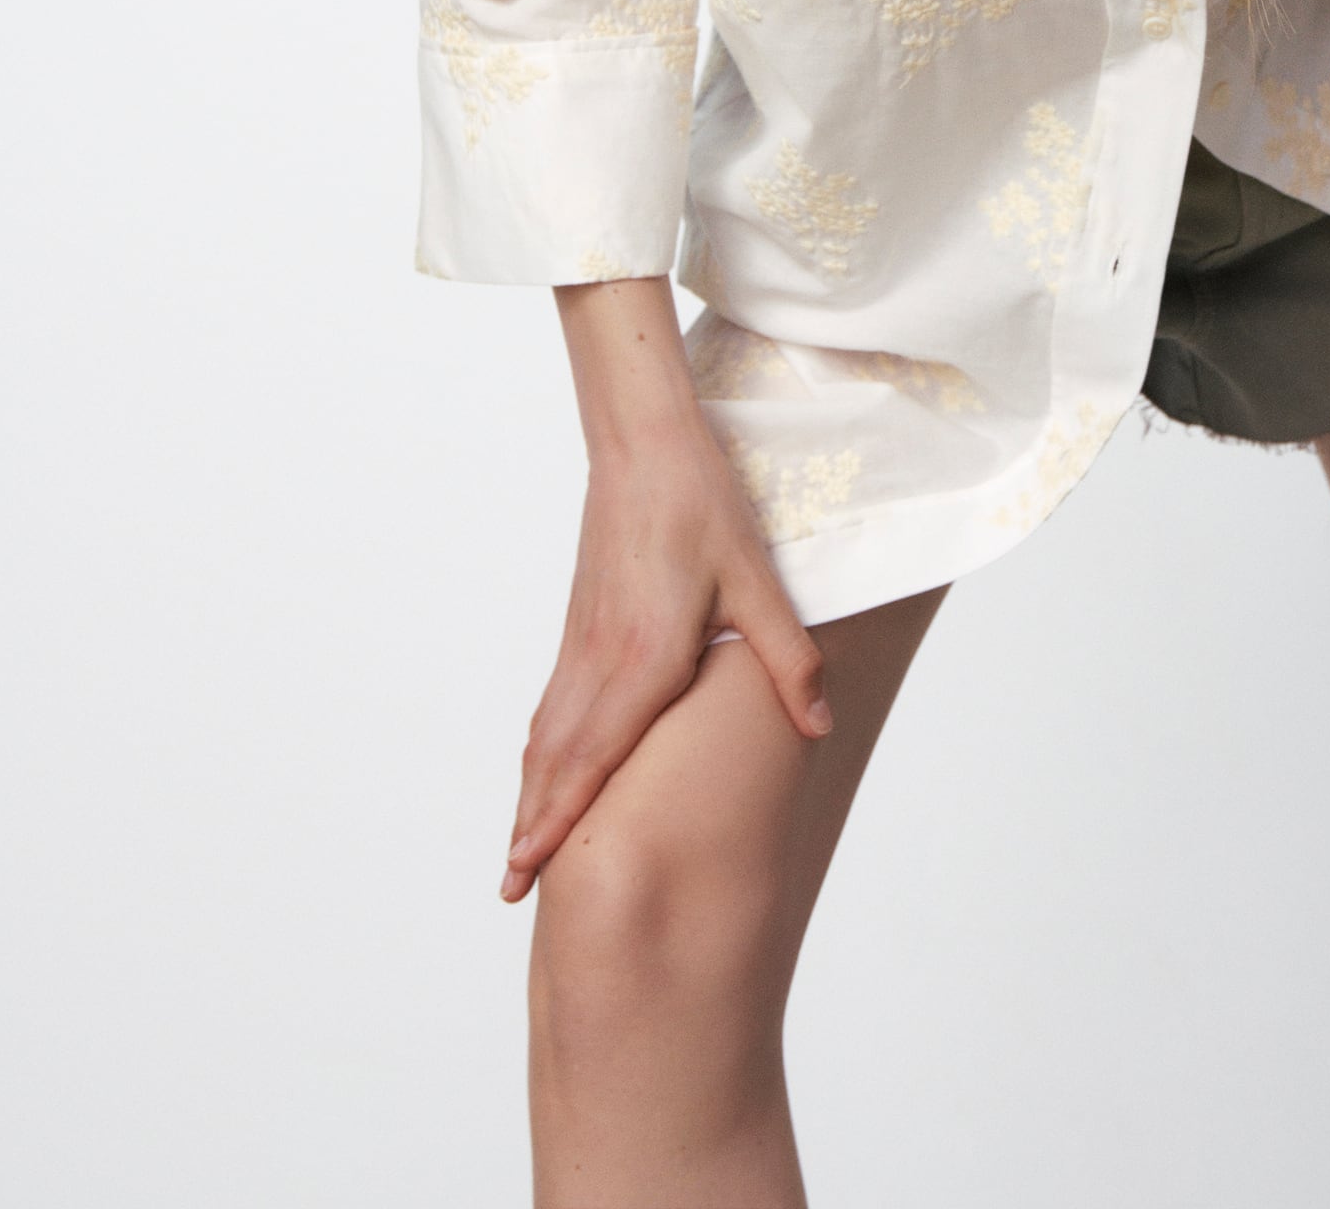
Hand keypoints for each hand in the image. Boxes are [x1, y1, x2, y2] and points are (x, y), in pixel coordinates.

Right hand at [502, 289, 829, 902]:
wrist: (645, 439)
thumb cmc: (701, 502)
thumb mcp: (758, 579)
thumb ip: (788, 658)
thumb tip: (819, 725)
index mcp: (643, 656)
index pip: (592, 757)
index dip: (558, 819)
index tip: (526, 871)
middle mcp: (600, 658)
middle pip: (555, 759)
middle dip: (531, 827)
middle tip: (510, 890)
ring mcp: (583, 640)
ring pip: (546, 733)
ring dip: (530, 792)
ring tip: (516, 847)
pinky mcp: (582, 622)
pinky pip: (553, 702)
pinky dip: (540, 748)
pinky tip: (540, 763)